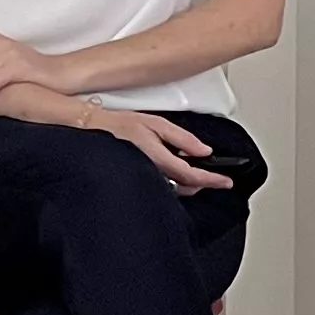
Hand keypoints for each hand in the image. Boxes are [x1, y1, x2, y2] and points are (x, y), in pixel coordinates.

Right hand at [88, 104, 229, 193]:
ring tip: (195, 171)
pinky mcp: (137, 181)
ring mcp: (143, 180)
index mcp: (158, 158)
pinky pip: (161, 188)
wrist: (88, 132)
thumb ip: (183, 139)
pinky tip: (175, 173)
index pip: (192, 176)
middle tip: (213, 175)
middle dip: (201, 183)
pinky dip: (173, 183)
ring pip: (173, 190)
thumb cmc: (117, 126)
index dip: (212, 180)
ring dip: (187, 183)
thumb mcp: (156, 124)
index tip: (226, 182)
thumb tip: (205, 151)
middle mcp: (151, 174)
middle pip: (184, 187)